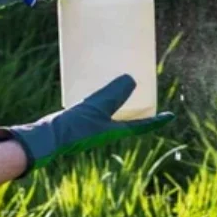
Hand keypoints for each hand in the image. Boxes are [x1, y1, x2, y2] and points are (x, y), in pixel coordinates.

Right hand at [0, 74, 174, 175]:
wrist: (45, 138)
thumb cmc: (72, 128)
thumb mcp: (96, 108)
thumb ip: (113, 94)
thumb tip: (132, 80)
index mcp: (115, 131)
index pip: (143, 125)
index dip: (158, 120)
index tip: (171, 115)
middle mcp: (106, 129)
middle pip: (128, 114)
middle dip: (137, 102)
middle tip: (143, 86)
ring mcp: (92, 124)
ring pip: (111, 108)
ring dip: (117, 96)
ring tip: (119, 78)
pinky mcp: (79, 118)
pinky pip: (95, 104)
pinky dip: (98, 93)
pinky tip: (92, 80)